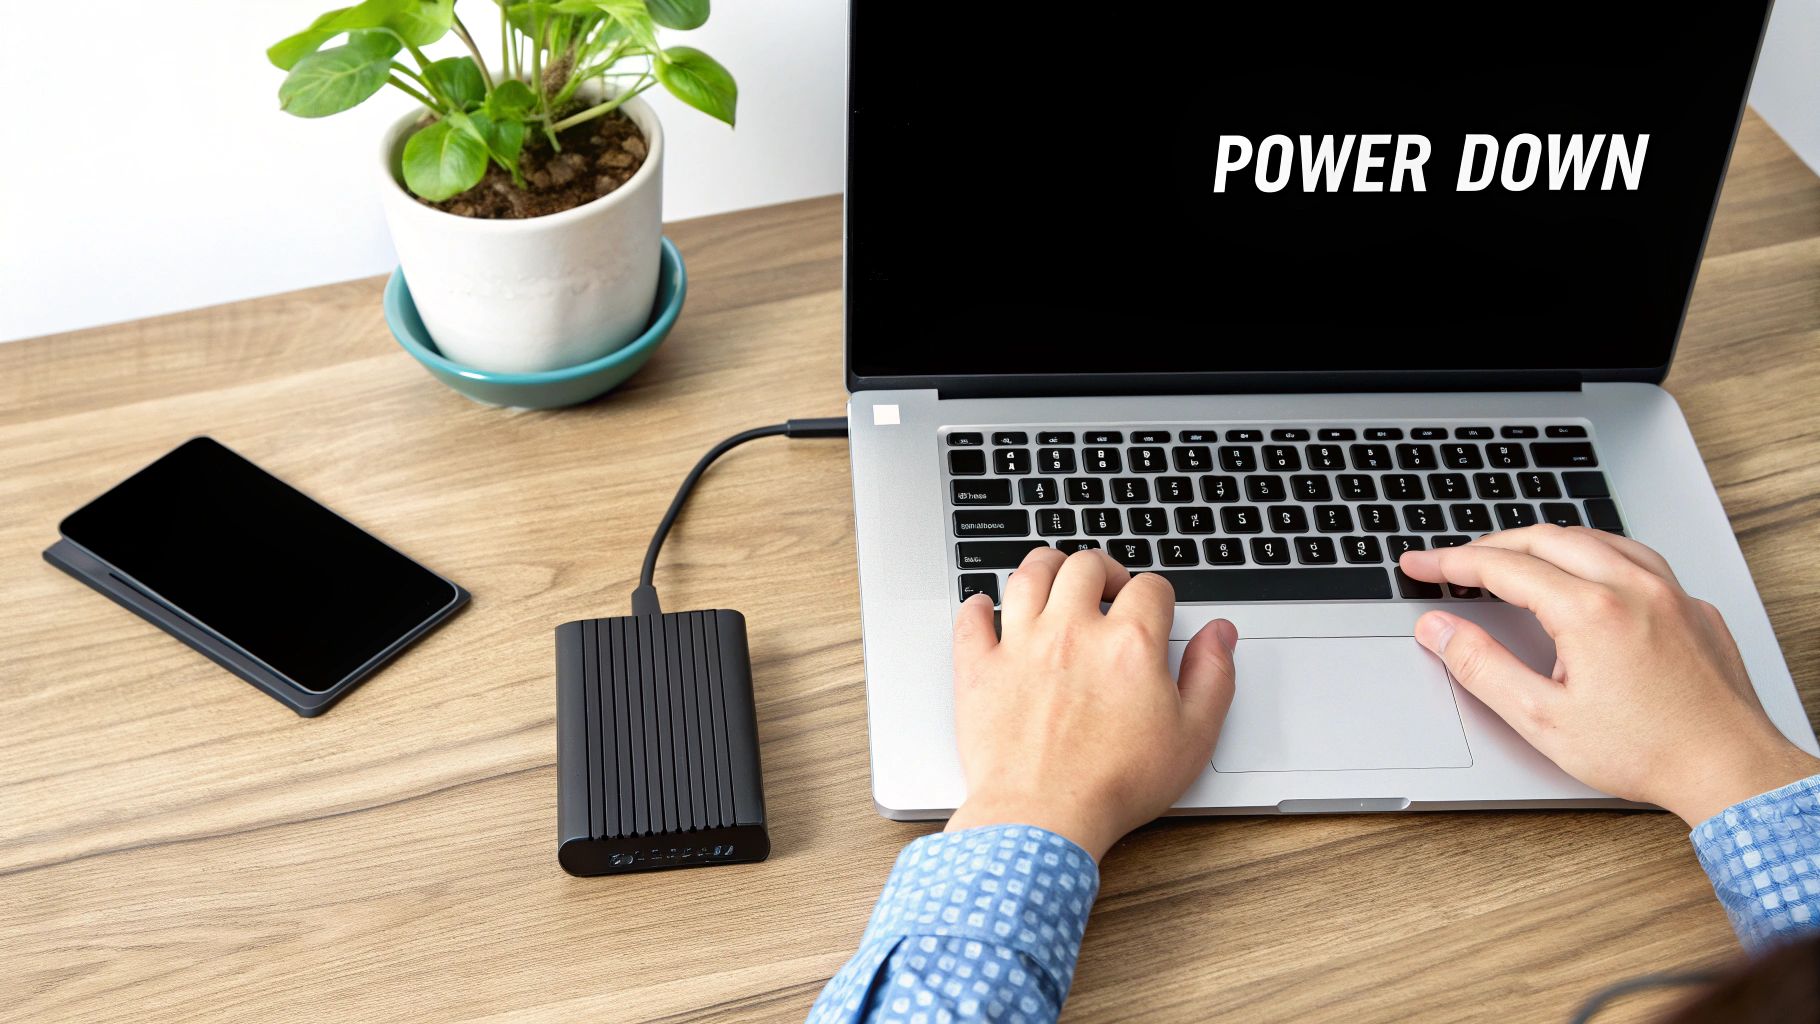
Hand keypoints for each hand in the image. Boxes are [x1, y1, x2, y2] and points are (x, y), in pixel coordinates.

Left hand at [944, 548, 1236, 860]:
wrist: (1045, 817)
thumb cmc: (1115, 785)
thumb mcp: (1193, 736)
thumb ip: (1212, 676)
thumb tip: (1219, 635)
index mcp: (1128, 643)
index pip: (1150, 587)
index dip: (1158, 594)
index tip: (1155, 610)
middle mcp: (1072, 631)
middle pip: (1086, 566)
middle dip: (1105, 569)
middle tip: (1109, 590)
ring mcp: (1021, 644)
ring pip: (1029, 574)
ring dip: (1046, 567)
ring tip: (1056, 581)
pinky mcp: (980, 667)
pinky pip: (971, 616)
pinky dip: (979, 606)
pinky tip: (988, 610)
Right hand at [1399, 525, 1819, 825]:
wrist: (1731, 770)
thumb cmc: (1647, 752)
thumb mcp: (1543, 719)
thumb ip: (1482, 667)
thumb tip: (1439, 630)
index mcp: (1590, 610)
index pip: (1502, 566)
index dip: (1450, 563)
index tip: (1420, 565)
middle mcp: (1632, 587)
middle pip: (1544, 539)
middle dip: (1490, 545)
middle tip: (1453, 562)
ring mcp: (1669, 592)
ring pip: (1594, 537)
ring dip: (1543, 541)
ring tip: (1511, 558)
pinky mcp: (1693, 606)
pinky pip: (1636, 556)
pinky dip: (1595, 552)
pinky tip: (1587, 571)